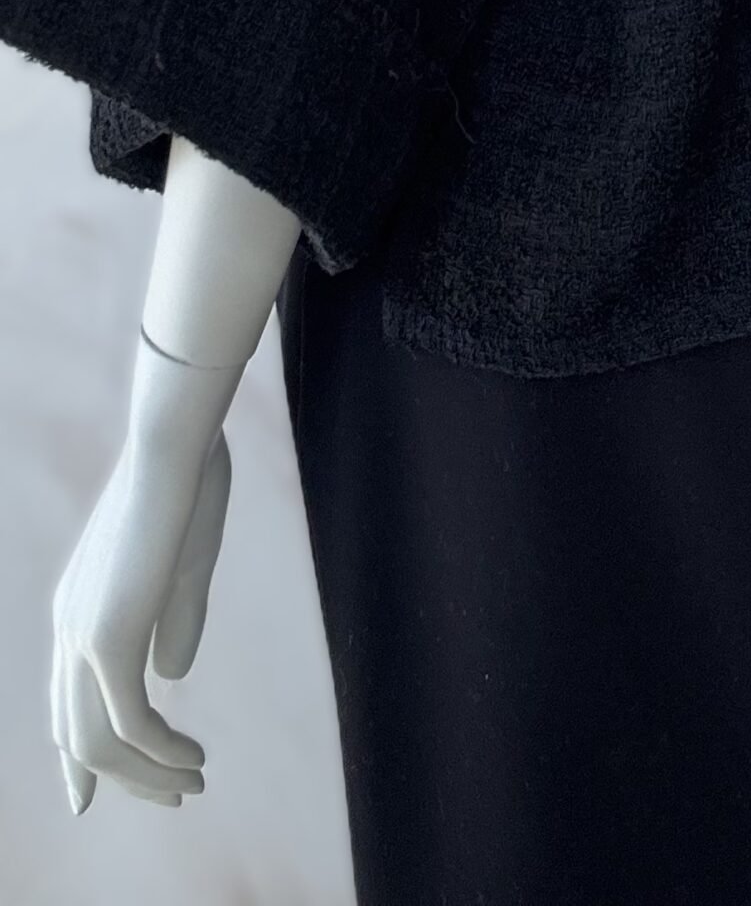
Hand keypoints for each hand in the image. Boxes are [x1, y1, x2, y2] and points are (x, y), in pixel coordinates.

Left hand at [50, 419, 229, 813]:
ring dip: (148, 774)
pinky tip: (195, 756)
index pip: (67, 704)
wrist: (177, 444)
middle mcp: (69, 628)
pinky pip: (131, 720)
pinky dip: (162, 751)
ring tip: (194, 781)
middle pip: (77, 735)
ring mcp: (84, 634)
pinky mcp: (111, 636)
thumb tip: (168, 678)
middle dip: (126, 779)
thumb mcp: (183, 566)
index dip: (85, 758)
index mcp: (79, 608)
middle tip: (178, 795)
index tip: (112, 793)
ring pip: (100, 741)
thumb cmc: (188, 487)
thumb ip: (173, 621)